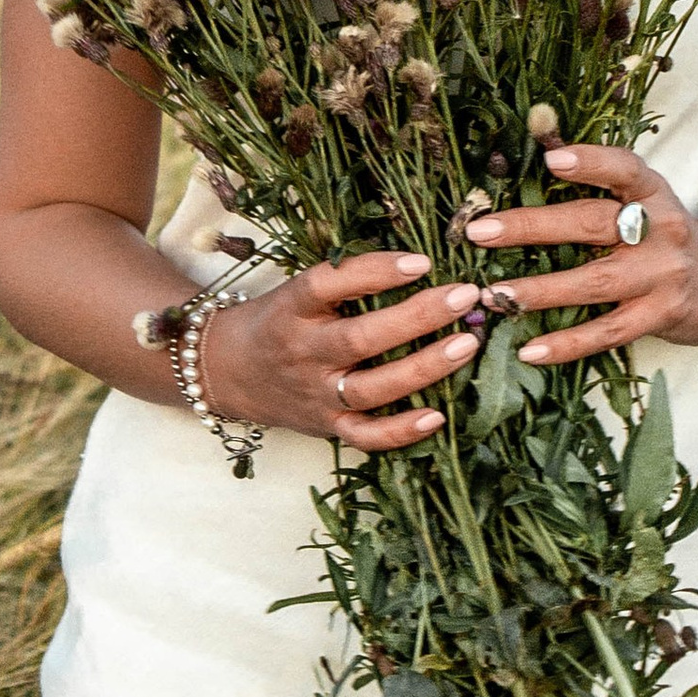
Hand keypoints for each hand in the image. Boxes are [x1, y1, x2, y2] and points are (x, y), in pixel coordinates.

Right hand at [200, 252, 485, 451]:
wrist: (230, 373)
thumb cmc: (279, 321)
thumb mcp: (296, 290)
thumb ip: (346, 279)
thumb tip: (420, 260)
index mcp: (291, 308)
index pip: (329, 284)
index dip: (375, 272)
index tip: (422, 261)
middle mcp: (303, 352)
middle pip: (360, 339)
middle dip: (417, 317)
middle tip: (464, 296)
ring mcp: (316, 394)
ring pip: (372, 388)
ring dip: (423, 368)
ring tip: (466, 344)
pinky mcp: (327, 426)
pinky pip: (366, 436)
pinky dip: (401, 431)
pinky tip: (438, 416)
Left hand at [462, 146, 697, 363]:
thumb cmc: (668, 236)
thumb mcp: (648, 203)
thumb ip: (602, 189)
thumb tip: (536, 155)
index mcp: (654, 193)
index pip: (624, 170)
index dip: (590, 161)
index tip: (550, 159)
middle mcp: (661, 229)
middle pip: (593, 223)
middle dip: (532, 226)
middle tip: (479, 231)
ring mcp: (663, 275)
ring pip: (595, 282)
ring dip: (539, 290)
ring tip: (492, 295)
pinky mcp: (662, 316)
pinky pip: (608, 331)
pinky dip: (567, 343)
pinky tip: (528, 349)